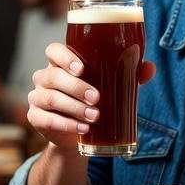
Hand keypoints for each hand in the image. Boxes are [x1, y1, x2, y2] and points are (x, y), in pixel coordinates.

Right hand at [26, 43, 154, 150]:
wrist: (80, 133)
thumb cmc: (95, 101)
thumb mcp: (112, 86)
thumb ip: (129, 74)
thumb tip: (149, 67)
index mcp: (60, 63)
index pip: (53, 51)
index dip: (64, 57)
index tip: (82, 68)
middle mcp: (45, 77)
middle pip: (53, 76)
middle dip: (75, 87)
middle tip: (96, 98)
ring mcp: (37, 97)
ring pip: (49, 98)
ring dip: (73, 107)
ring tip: (94, 116)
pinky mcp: (35, 117)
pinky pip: (45, 119)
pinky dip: (65, 124)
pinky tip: (82, 128)